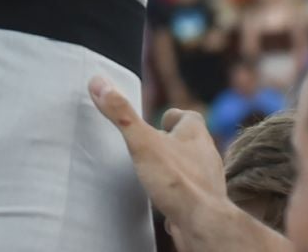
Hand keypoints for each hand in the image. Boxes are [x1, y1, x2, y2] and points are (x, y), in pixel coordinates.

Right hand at [89, 77, 226, 222]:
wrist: (203, 224)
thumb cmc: (178, 180)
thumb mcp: (142, 142)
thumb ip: (122, 114)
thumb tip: (99, 83)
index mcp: (196, 135)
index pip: (190, 117)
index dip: (175, 116)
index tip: (161, 118)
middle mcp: (206, 156)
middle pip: (191, 142)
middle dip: (173, 142)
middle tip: (153, 143)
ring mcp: (208, 181)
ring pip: (192, 168)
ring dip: (176, 167)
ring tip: (156, 171)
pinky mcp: (205, 204)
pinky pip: (191, 193)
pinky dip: (178, 192)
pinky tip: (164, 198)